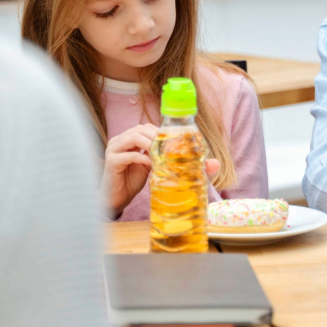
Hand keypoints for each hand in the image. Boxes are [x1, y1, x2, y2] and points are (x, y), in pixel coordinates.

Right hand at [100, 125, 221, 216]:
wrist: (115, 200)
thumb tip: (214, 164)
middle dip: (160, 137)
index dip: (164, 132)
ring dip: (152, 144)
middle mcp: (122, 139)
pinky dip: (143, 158)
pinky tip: (153, 166)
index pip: (149, 126)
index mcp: (132, 137)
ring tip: (164, 156)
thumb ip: (176, 163)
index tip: (179, 142)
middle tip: (174, 150)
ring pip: (135, 136)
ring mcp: (114, 148)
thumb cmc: (134, 181)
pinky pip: (129, 154)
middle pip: (143, 128)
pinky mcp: (111, 161)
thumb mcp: (158, 169)